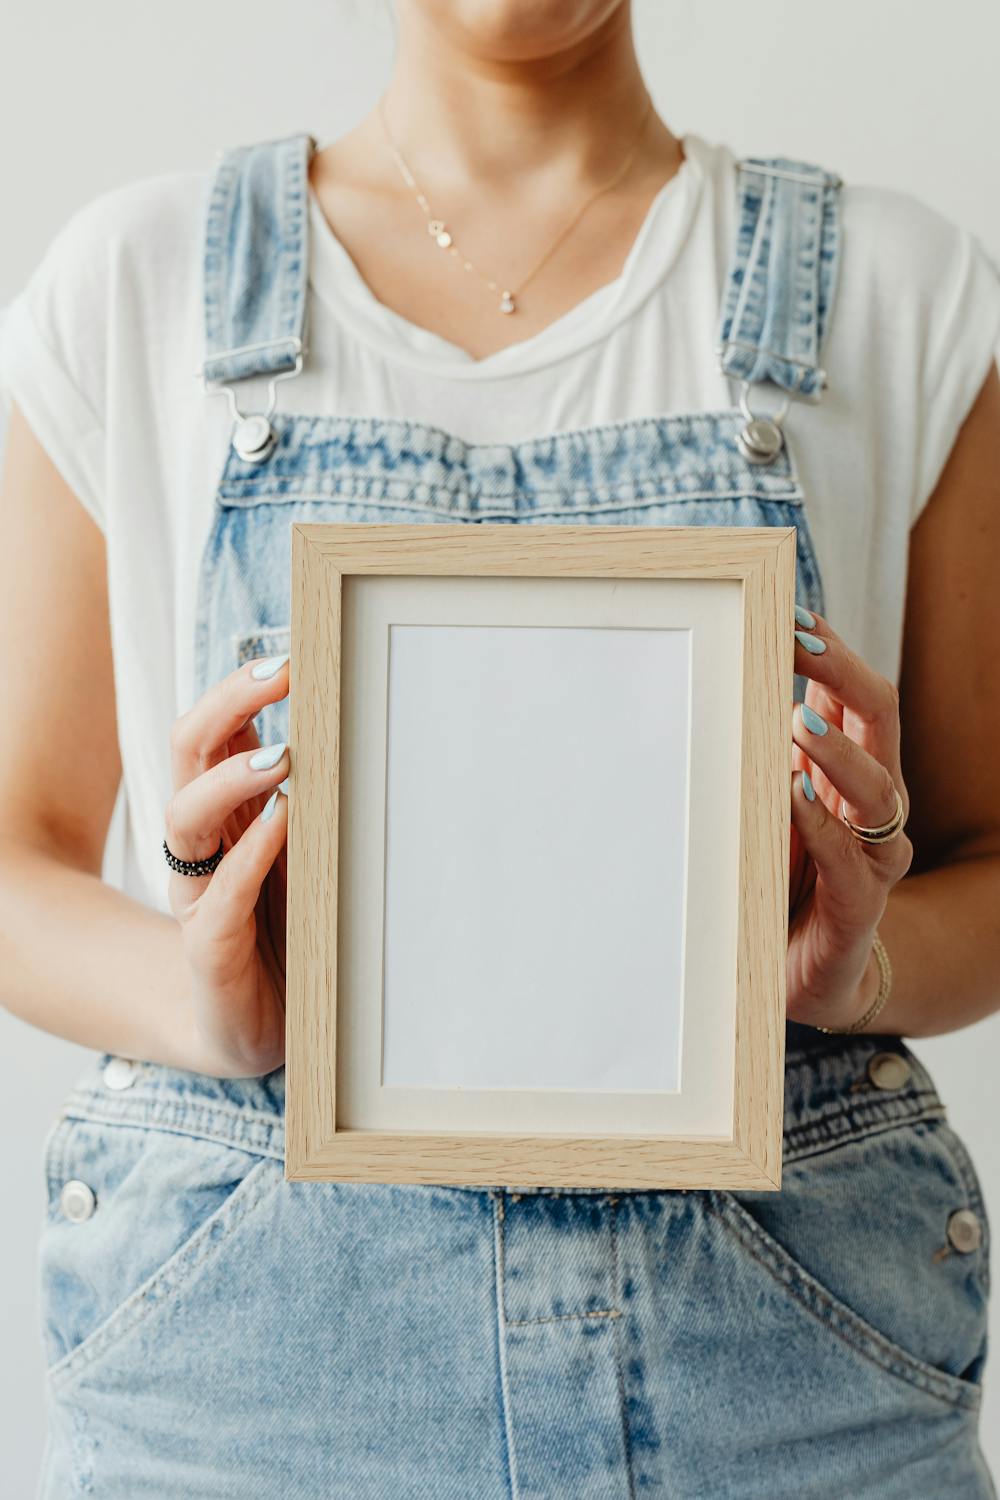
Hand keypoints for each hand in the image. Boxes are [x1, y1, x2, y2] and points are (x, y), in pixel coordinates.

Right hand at [164, 655, 290, 1076]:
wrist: (255, 1028)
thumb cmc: (293, 931)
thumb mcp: (313, 858)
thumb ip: (324, 805)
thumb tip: (380, 738)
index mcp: (226, 812)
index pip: (214, 731)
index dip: (241, 688)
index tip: (292, 651)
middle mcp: (203, 843)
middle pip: (189, 750)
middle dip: (229, 703)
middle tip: (281, 672)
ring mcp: (198, 894)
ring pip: (187, 815)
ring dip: (232, 778)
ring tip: (282, 756)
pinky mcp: (209, 949)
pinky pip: (217, 896)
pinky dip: (248, 857)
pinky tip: (282, 826)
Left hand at [786, 613, 912, 1030]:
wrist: (798, 980)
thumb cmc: (774, 883)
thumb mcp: (757, 808)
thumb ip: (751, 756)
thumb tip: (710, 686)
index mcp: (847, 770)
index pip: (853, 694)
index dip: (831, 650)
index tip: (791, 611)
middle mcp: (871, 804)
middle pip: (878, 719)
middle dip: (842, 673)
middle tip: (797, 642)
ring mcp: (873, 855)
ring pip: (879, 787)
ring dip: (837, 749)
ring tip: (796, 720)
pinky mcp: (860, 906)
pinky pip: (853, 860)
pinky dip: (824, 826)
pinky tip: (796, 797)